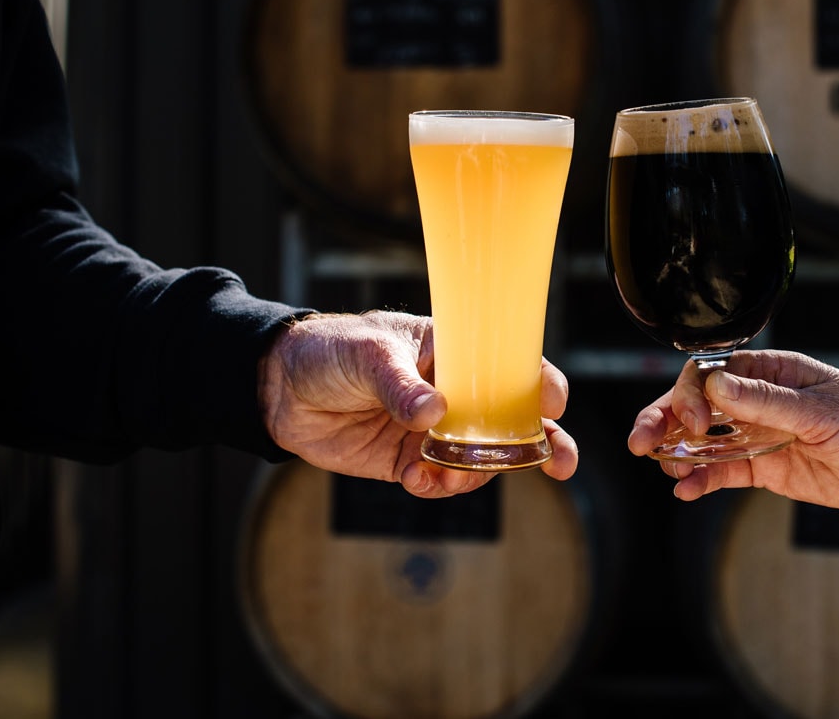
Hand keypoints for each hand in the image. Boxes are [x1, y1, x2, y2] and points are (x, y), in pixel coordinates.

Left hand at [260, 311, 575, 496]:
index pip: (511, 367)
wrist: (277, 388)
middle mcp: (453, 392)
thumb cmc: (329, 350)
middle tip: (561, 464)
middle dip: (543, 445)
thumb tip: (435, 414)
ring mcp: (433, 430)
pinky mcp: (407, 460)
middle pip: (512, 421)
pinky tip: (419, 480)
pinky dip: (437, 487)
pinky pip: (439, 481)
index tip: (552, 404)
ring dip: (476, 473)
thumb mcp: (367, 354)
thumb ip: (400, 385)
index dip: (539, 385)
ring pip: (479, 459)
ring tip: (450, 474)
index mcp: (454, 351)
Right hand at [629, 349, 838, 509]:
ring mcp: (761, 435)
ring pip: (704, 440)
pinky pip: (725, 472)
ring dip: (679, 451)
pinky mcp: (769, 468)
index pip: (710, 374)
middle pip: (697, 405)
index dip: (690, 395)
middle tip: (641, 442)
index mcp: (770, 373)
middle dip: (665, 421)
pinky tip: (686, 489)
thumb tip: (716, 386)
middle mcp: (759, 401)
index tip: (693, 421)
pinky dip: (703, 480)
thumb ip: (766, 402)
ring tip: (663, 467)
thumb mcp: (820, 410)